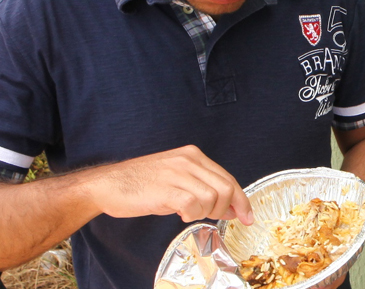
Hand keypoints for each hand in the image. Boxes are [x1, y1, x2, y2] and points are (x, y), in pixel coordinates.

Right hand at [84, 145, 253, 224]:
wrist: (108, 184)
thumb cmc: (142, 183)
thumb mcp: (177, 178)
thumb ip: (202, 187)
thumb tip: (229, 207)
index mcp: (193, 156)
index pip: (228, 178)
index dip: (242, 199)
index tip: (247, 215)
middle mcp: (188, 160)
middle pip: (226, 188)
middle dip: (227, 209)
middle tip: (217, 218)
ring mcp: (178, 173)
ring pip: (212, 198)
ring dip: (205, 213)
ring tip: (188, 213)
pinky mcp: (167, 189)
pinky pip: (193, 205)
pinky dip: (191, 214)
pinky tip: (179, 214)